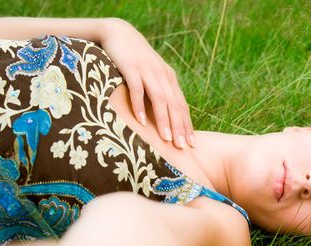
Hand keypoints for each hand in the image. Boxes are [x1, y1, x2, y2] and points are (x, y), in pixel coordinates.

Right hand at [100, 18, 193, 148]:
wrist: (119, 33)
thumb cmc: (135, 59)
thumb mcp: (151, 75)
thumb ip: (158, 91)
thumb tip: (164, 118)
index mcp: (169, 79)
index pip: (182, 105)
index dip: (187, 125)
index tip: (191, 144)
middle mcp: (162, 75)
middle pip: (174, 104)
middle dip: (179, 127)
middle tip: (182, 147)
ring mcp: (147, 71)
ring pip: (159, 99)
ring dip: (163, 120)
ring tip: (165, 139)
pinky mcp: (131, 68)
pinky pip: (137, 89)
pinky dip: (140, 106)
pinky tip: (141, 121)